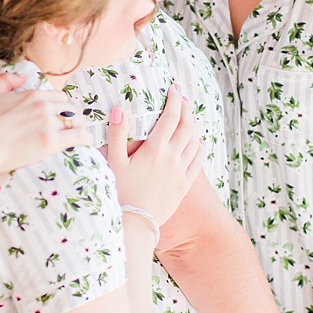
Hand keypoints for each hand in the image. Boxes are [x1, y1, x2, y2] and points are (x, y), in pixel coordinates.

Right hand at [0, 73, 89, 175]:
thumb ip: (6, 81)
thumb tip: (23, 76)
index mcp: (31, 95)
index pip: (59, 96)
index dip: (60, 106)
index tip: (58, 115)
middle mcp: (43, 106)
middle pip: (69, 108)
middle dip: (69, 117)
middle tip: (67, 127)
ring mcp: (48, 123)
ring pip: (76, 120)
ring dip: (77, 127)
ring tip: (76, 136)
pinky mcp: (51, 142)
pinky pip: (79, 136)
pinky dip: (85, 139)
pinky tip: (85, 143)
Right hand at [105, 87, 202, 227]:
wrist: (135, 223)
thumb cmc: (120, 192)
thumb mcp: (113, 162)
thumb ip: (116, 135)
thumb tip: (118, 110)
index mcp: (155, 150)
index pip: (170, 118)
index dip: (174, 101)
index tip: (173, 89)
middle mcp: (172, 158)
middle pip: (186, 126)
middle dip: (186, 108)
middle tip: (181, 98)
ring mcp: (181, 171)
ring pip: (195, 141)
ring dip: (194, 125)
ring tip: (188, 116)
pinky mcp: (185, 184)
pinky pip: (198, 160)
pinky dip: (200, 146)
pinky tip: (198, 141)